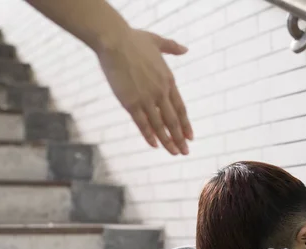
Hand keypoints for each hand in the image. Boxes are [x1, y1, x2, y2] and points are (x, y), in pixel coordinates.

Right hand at [97, 28, 192, 154]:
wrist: (114, 41)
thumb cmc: (133, 39)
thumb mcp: (157, 41)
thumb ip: (172, 47)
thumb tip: (185, 49)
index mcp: (168, 80)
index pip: (180, 108)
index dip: (186, 124)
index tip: (190, 136)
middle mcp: (160, 92)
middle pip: (173, 121)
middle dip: (180, 138)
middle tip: (186, 152)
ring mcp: (146, 99)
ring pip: (160, 126)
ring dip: (168, 141)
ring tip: (175, 153)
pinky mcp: (131, 103)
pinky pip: (142, 124)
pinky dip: (149, 136)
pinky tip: (155, 145)